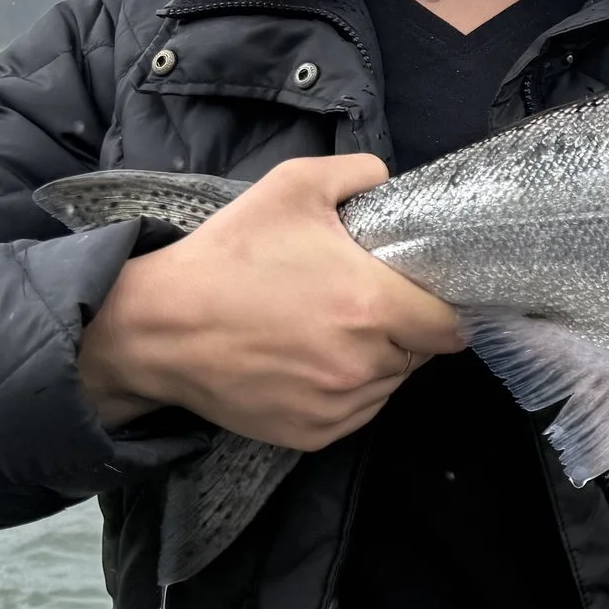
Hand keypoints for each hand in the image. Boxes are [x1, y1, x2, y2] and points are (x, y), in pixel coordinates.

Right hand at [77, 154, 465, 449]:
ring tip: (333, 330)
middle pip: (420, 353)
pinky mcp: (311, 436)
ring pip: (388, 385)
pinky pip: (356, 413)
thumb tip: (390, 181)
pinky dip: (346, 392)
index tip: (422, 294)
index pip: (450, 325)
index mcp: (372, 307)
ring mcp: (337, 406)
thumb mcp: (294, 187)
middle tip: (366, 304)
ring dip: (377, 362)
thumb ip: (359, 173)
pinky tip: (313, 360)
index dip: (443, 307)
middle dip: (404, 329)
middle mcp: (363, 365)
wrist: (158, 327)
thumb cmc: (229, 256)